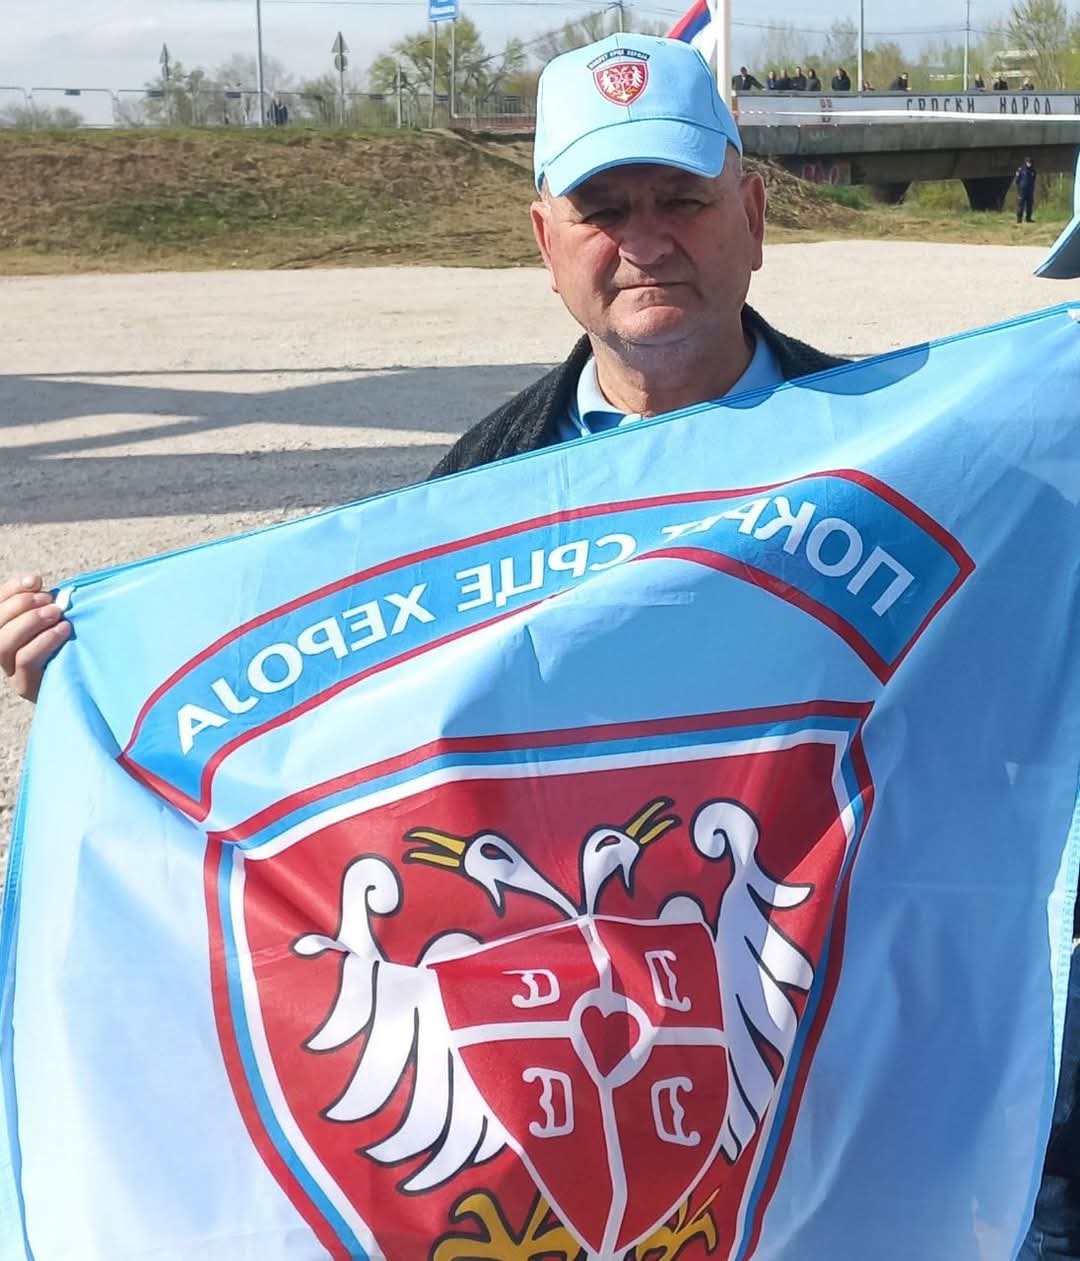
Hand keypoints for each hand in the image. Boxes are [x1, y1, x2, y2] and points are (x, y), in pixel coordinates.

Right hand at [0, 575, 72, 702]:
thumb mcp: (57, 620)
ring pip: (3, 644)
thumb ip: (46, 604)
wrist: (89, 682)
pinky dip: (43, 641)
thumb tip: (38, 582)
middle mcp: (3, 650)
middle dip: (21, 605)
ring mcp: (10, 670)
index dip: (12, 589)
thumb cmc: (73, 644)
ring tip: (56, 613)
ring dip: (29, 622)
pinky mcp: (25, 686)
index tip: (36, 580)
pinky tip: (63, 630)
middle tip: (49, 600)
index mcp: (6, 630)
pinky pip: (25, 660)